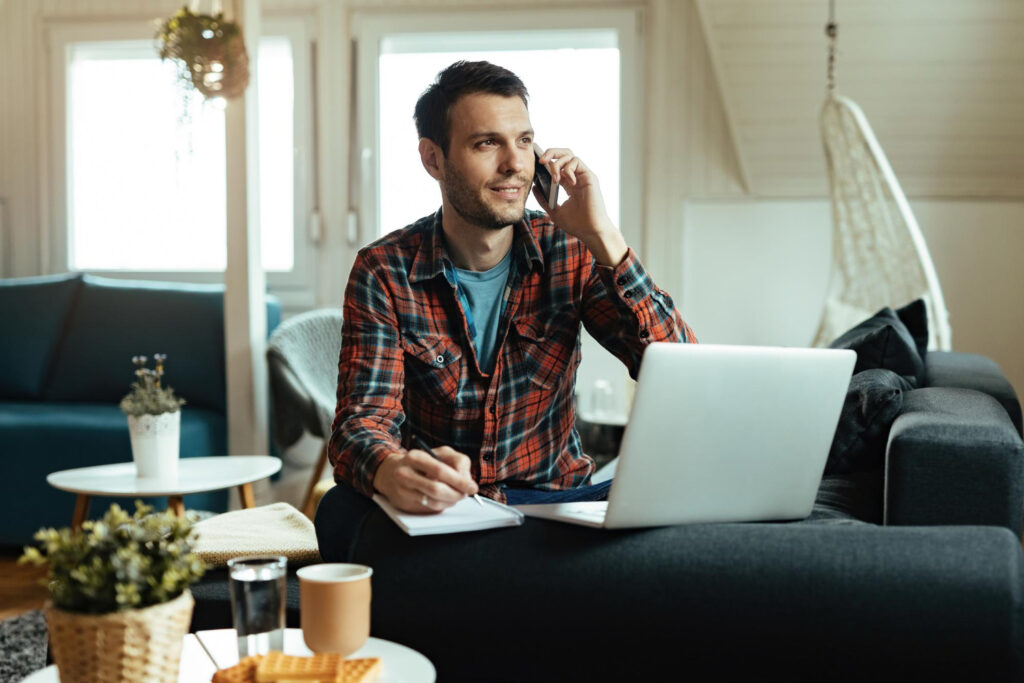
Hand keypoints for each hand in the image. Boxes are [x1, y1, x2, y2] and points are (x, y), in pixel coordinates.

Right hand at [372, 446, 478, 512]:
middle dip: (456, 494)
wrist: (391, 472)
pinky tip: (445, 500)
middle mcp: (405, 473)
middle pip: (436, 488)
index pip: (440, 470)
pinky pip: (428, 507)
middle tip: (466, 495)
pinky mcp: (403, 502)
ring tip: (456, 496)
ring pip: (434, 501)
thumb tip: (467, 481)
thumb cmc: (422, 463)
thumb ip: (457, 462)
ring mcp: (402, 489)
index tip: (472, 487)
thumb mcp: (440, 454)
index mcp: (415, 457)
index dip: (460, 480)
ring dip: (450, 501)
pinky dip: (441, 505)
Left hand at [533, 147, 626, 265]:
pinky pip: (576, 161)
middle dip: (550, 153)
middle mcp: (576, 177)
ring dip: (557, 163)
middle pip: (563, 154)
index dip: (546, 162)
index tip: (536, 165)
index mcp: (568, 184)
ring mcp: (583, 176)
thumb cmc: (577, 224)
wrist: (591, 231)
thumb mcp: (554, 211)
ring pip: (569, 155)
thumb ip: (543, 199)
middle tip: (540, 161)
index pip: (556, 165)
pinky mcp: (589, 176)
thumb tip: (534, 187)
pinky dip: (568, 169)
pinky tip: (568, 182)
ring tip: (554, 179)